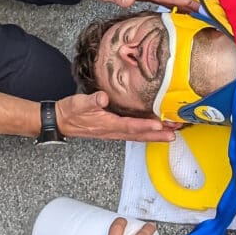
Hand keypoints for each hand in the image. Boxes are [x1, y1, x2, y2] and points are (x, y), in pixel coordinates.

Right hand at [56, 92, 176, 141]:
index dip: (145, 126)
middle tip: (174, 134)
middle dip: (157, 135)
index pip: (130, 126)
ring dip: (154, 136)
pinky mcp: (113, 129)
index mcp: (107, 124)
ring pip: (137, 135)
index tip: (159, 125)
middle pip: (139, 135)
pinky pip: (133, 132)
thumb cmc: (71, 112)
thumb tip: (102, 98)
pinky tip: (154, 130)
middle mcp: (113, 131)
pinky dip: (145, 132)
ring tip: (170, 134)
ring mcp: (114, 131)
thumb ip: (91, 101)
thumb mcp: (79, 103)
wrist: (61, 120)